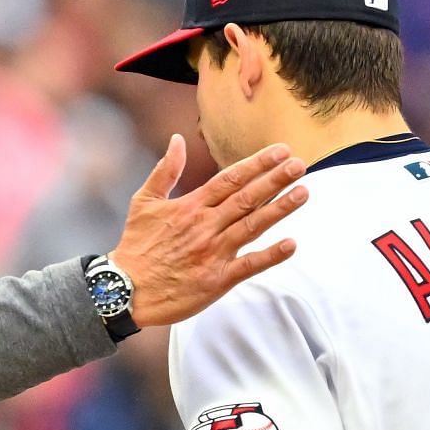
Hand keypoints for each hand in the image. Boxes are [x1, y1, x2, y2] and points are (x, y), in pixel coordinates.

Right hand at [109, 136, 307, 326]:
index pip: (230, 178)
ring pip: (252, 226)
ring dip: (279, 209)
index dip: (258, 163)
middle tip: (300, 164)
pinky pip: (249, 265)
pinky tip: (291, 244)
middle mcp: (205, 226)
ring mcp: (213, 253)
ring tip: (303, 192)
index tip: (281, 151)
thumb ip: (165, 170)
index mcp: (191, 206)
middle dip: (275, 179)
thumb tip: (177, 140)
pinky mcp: (217, 280)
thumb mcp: (144, 201)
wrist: (126, 289)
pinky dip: (270, 256)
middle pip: (246, 198)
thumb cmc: (136, 246)